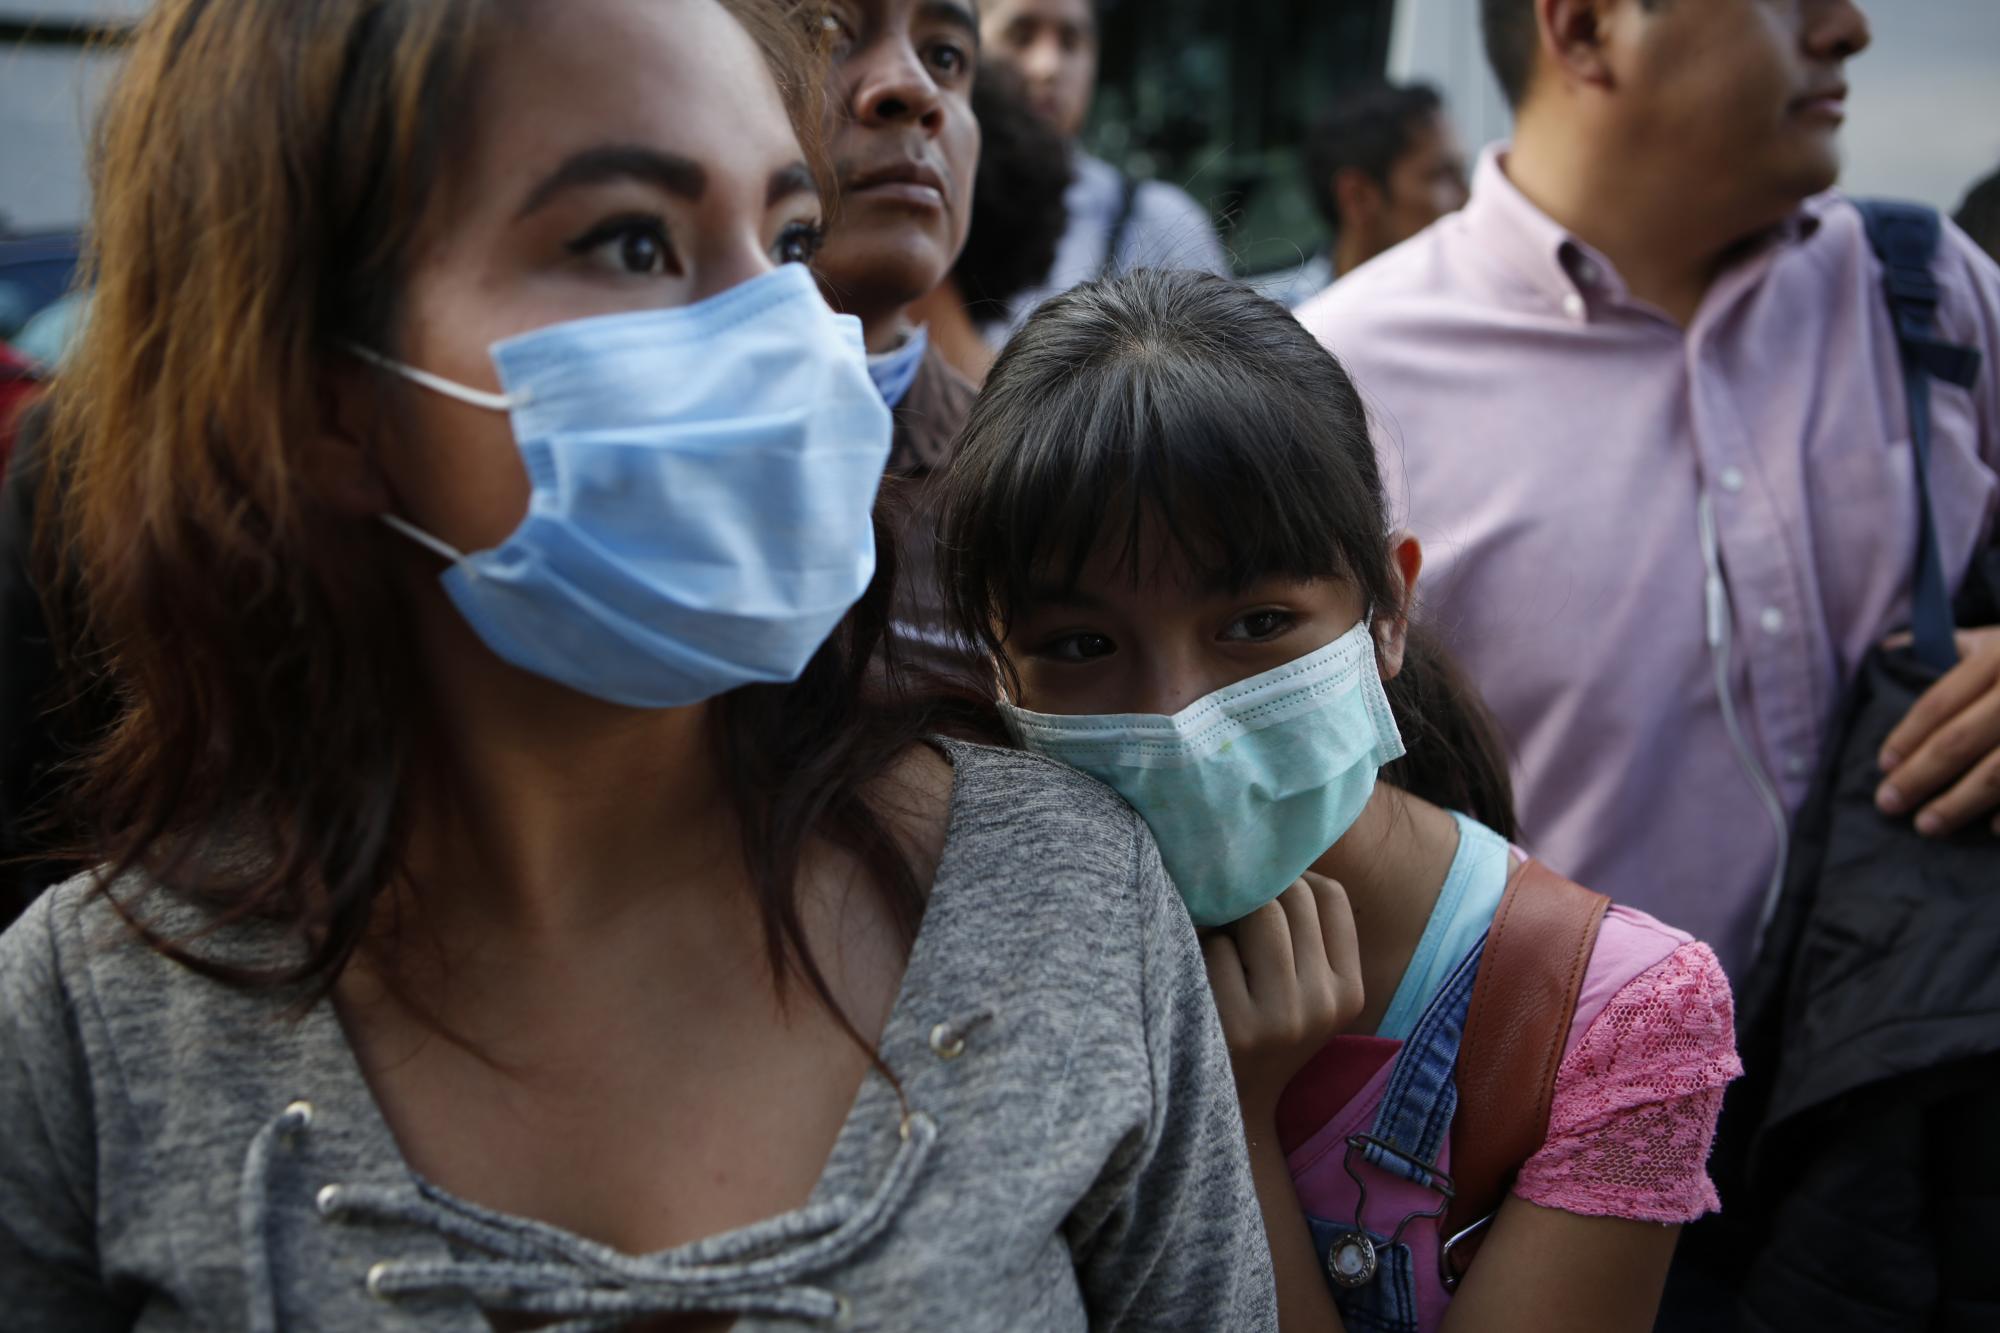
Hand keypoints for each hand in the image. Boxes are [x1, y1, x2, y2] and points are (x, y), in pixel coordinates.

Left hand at [1202, 873, 1363, 1122]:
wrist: (1232, 1107)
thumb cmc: (1263, 1029)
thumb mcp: (1307, 992)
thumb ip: (1308, 934)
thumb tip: (1279, 851)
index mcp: (1349, 991)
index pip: (1330, 896)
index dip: (1293, 880)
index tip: (1265, 893)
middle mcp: (1324, 1004)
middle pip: (1292, 896)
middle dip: (1256, 893)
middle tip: (1232, 912)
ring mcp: (1283, 1018)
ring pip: (1257, 912)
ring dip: (1229, 917)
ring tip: (1219, 941)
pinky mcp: (1238, 1027)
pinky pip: (1216, 947)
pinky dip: (1201, 948)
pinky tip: (1201, 973)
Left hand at [1877, 626, 1999, 836]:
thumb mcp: (1996, 639)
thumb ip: (1949, 646)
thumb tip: (1888, 650)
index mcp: (1997, 658)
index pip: (1939, 703)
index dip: (1907, 737)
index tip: (1883, 766)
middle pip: (1960, 739)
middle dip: (1919, 775)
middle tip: (1887, 804)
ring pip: (1998, 770)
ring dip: (1960, 802)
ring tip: (1927, 825)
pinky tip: (1991, 829)